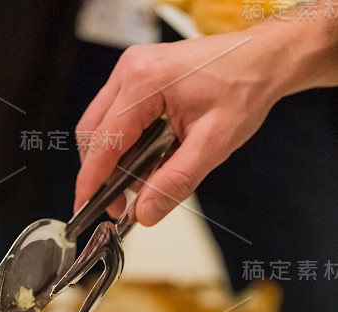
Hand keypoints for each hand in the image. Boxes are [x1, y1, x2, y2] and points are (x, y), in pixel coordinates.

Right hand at [74, 26, 292, 223]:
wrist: (262, 60)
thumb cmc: (243, 88)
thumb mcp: (213, 145)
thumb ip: (175, 182)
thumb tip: (144, 212)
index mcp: (145, 82)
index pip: (104, 142)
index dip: (92, 180)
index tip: (87, 207)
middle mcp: (131, 70)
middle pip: (92, 133)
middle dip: (100, 173)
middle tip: (119, 203)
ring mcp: (132, 69)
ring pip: (100, 125)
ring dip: (112, 158)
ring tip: (139, 181)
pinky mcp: (138, 75)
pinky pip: (115, 115)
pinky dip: (123, 143)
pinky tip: (145, 158)